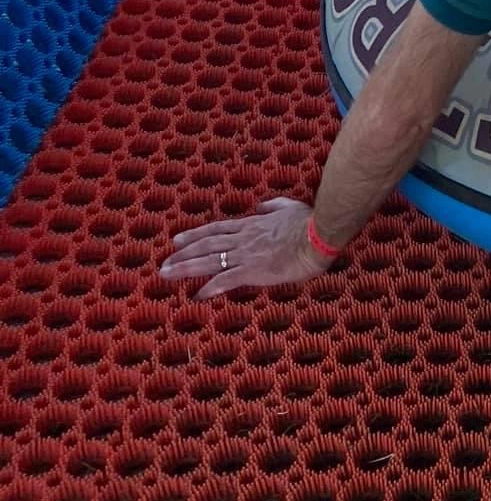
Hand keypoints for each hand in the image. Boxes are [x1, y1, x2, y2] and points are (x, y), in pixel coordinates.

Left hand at [159, 197, 333, 299]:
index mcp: (251, 224)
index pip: (216, 230)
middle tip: (163, 264)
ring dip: (185, 268)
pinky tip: (197, 295)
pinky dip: (210, 287)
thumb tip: (261, 206)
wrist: (318, 236)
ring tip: (166, 275)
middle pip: (206, 245)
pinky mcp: (253, 270)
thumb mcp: (289, 207)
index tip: (178, 241)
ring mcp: (246, 254)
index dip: (195, 236)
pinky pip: (227, 280)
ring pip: (209, 261)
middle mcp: (243, 239)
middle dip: (182, 254)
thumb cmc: (309, 222)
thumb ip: (272, 206)